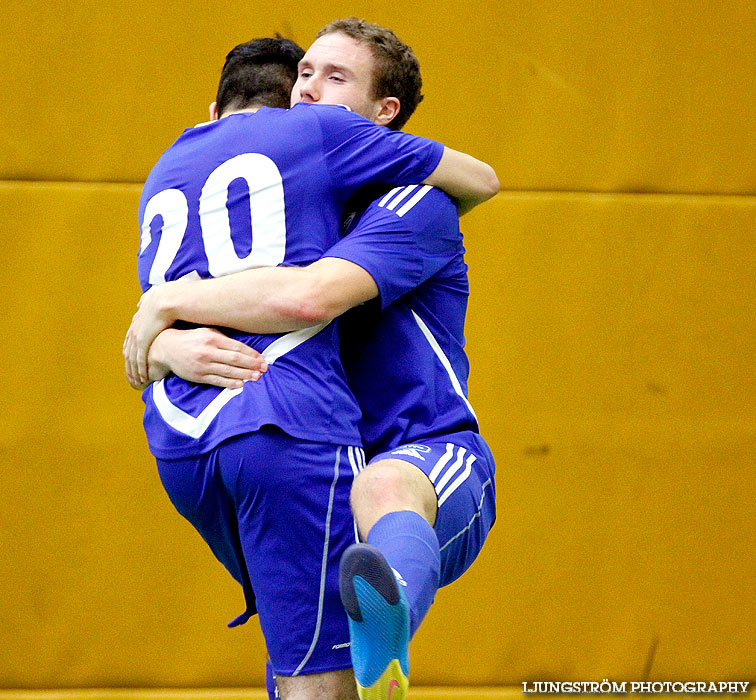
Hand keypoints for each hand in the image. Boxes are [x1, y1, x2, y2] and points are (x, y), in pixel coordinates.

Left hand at [123, 283, 178, 384]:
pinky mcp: (142, 342)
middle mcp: (134, 329)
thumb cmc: (167, 298)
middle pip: (128, 350)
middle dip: (129, 363)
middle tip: (131, 374)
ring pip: (131, 358)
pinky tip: (142, 378)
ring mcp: (137, 336)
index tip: (129, 356)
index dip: (129, 347)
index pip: (130, 337)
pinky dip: (140, 370)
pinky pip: (139, 360)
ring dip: (133, 370)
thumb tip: (144, 299)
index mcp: (138, 320)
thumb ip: (147, 300)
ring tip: (136, 381)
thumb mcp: (152, 299)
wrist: (167, 300)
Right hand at [135, 327, 267, 388]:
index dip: (252, 354)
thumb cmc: (191, 339)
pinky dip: (229, 383)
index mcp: (212, 338)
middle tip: (264, 369)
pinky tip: (240, 384)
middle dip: (252, 365)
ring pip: (228, 371)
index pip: (237, 347)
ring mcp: (202, 365)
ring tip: (256, 377)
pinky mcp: (197, 376)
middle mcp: (208, 351)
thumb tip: (244, 346)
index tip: (262, 358)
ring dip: (244, 375)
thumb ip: (224, 337)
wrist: (166, 348)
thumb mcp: (207, 331)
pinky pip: (217, 380)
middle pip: (235, 359)